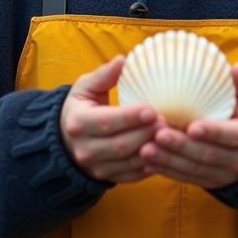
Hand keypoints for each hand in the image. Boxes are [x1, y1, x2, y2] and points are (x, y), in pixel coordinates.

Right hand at [60, 55, 161, 183]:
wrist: (66, 139)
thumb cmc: (81, 107)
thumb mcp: (86, 87)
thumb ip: (104, 75)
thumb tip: (123, 60)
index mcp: (78, 123)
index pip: (107, 122)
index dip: (131, 117)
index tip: (152, 109)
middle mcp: (84, 149)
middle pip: (120, 145)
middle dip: (146, 134)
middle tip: (167, 122)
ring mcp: (96, 167)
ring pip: (129, 163)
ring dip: (152, 150)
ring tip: (170, 136)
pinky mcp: (108, 178)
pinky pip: (133, 175)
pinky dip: (150, 165)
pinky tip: (165, 152)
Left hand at [139, 63, 237, 188]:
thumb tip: (237, 67)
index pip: (233, 135)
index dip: (213, 132)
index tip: (191, 126)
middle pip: (208, 155)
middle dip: (182, 146)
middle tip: (158, 135)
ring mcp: (225, 174)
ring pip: (194, 170)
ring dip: (169, 160)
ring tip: (145, 150)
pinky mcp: (211, 182)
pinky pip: (187, 178)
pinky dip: (167, 171)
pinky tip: (147, 163)